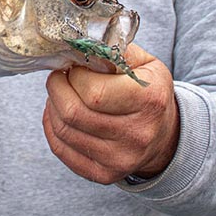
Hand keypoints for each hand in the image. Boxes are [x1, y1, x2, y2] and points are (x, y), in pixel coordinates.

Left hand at [42, 43, 179, 183]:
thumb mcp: (144, 63)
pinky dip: (51, 127)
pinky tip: (58, 113)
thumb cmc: (149, 92)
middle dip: (57, 88)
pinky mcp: (104, 174)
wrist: (164, 135)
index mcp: (149, 101)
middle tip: (59, 77)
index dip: (74, 75)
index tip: (74, 67)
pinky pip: (61, 149)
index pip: (93, 92)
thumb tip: (79, 41)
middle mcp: (137, 135)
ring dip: (52, 106)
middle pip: (73, 112)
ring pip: (63, 130)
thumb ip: (114, 49)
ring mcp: (120, 159)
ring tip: (60, 93)